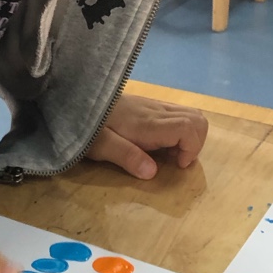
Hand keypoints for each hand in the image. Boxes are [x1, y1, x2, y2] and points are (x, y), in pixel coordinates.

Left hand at [86, 93, 207, 178]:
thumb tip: (152, 172)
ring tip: (170, 154)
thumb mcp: (100, 146)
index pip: (188, 127)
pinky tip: (160, 143)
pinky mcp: (149, 106)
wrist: (75, 100)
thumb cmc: (86, 126)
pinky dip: (180, 130)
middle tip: (177, 161)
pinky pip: (177, 113)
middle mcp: (156, 111)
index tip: (178, 165)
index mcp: (148, 123)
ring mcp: (154, 106)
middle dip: (196, 143)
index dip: (192, 148)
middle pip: (196, 118)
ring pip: (190, 114)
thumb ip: (126, 157)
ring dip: (190, 136)